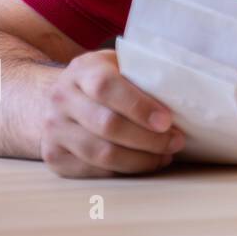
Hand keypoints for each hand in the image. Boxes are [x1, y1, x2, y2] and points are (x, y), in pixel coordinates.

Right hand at [40, 49, 183, 177]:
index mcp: (82, 71)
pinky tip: (144, 163)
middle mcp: (61, 99)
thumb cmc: (102, 79)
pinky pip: (93, 171)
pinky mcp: (53, 156)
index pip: (107, 88)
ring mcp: (53, 130)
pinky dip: (124, 171)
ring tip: (165, 156)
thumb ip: (142, 72)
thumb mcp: (118, 64)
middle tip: (176, 142)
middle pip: (107, 126)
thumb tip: (183, 91)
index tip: (167, 121)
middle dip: (148, 139)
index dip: (139, 106)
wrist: (55, 97)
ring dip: (140, 160)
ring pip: (101, 154)